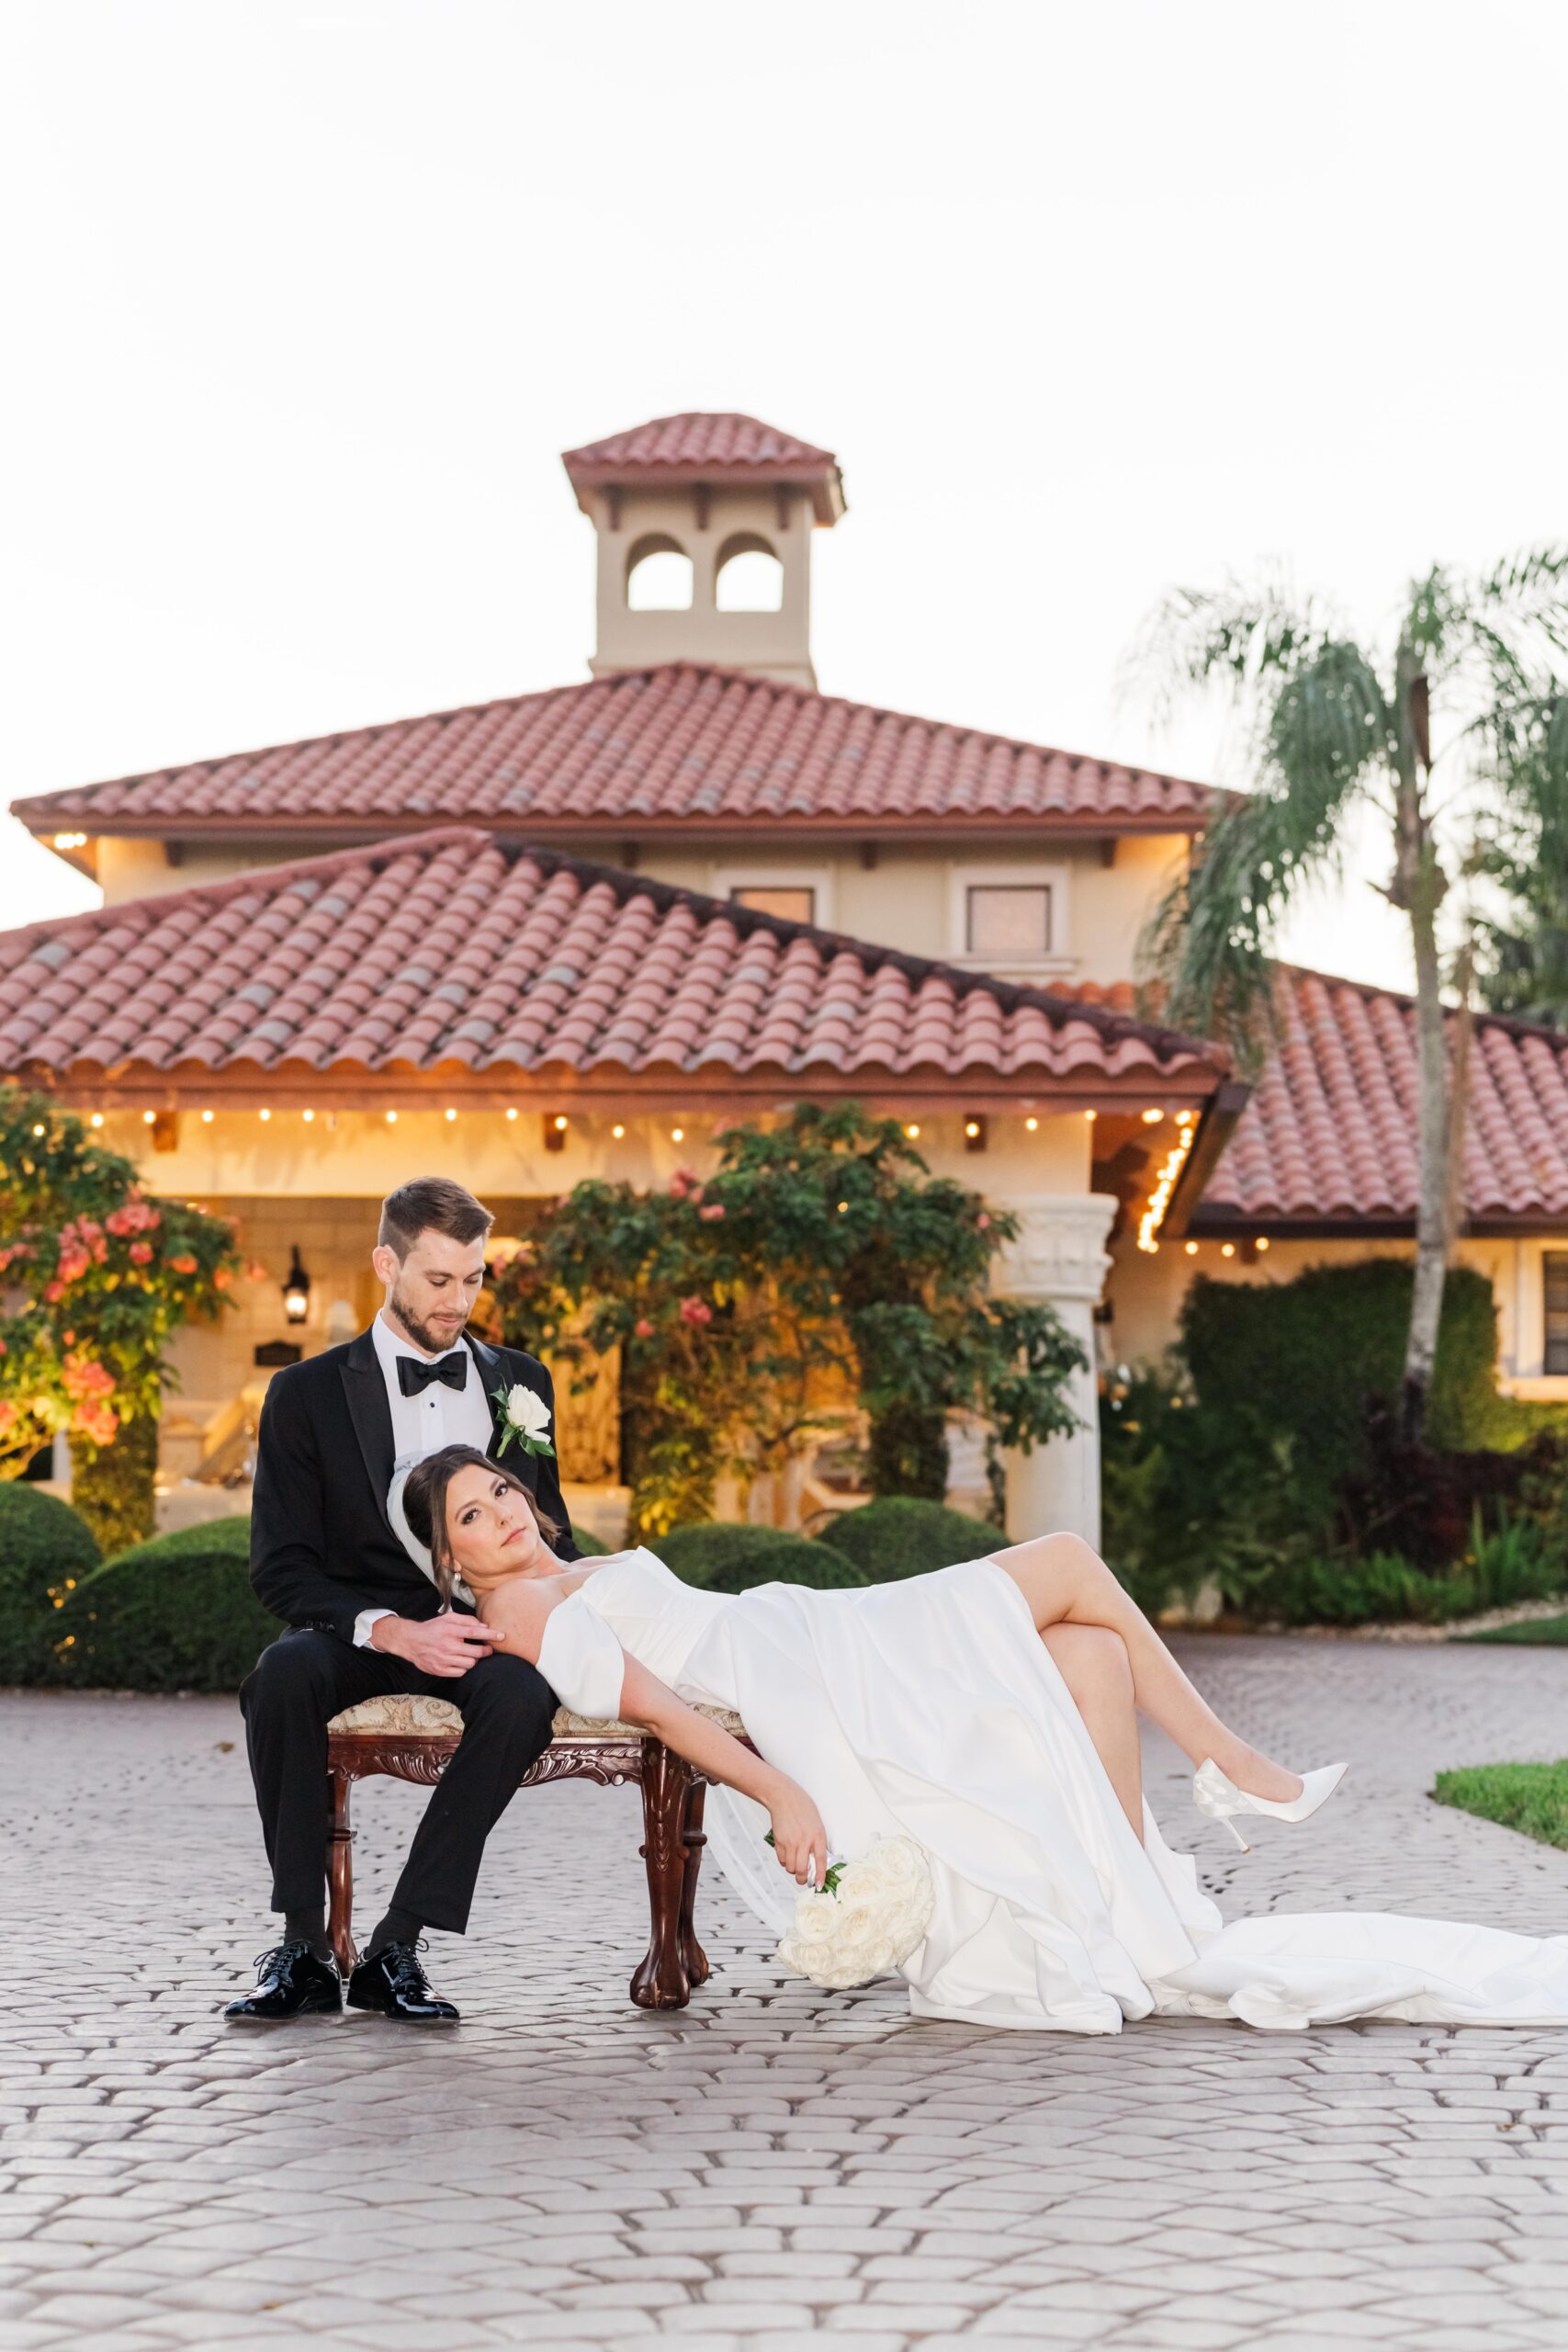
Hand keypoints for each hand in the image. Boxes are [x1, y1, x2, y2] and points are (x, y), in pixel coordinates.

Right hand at [370, 1612, 492, 1676]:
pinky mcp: (440, 1670)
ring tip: (470, 1653)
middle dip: (486, 1650)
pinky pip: (461, 1672)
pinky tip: (460, 1660)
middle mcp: (447, 1646)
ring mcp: (443, 1660)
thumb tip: (484, 1626)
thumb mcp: (448, 1618)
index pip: (475, 1632)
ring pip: (470, 1663)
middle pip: (476, 1652)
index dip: (490, 1634)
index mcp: (450, 1630)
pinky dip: (464, 1667)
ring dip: (474, 1659)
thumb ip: (467, 1621)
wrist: (411, 1641)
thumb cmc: (433, 1628)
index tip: (502, 1636)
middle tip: (488, 1648)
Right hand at [766, 1778, 830, 1889]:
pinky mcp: (779, 1841)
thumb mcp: (816, 1823)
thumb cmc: (802, 1808)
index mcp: (817, 1835)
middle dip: (802, 1879)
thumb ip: (817, 1841)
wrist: (783, 1797)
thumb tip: (816, 1860)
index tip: (820, 1886)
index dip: (821, 1876)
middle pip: (801, 1869)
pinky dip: (784, 1861)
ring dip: (792, 1869)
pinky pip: (781, 1859)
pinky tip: (787, 1853)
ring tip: (794, 1863)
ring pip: (790, 1867)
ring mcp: (790, 1841)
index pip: (820, 1861)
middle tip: (803, 1880)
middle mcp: (804, 1840)